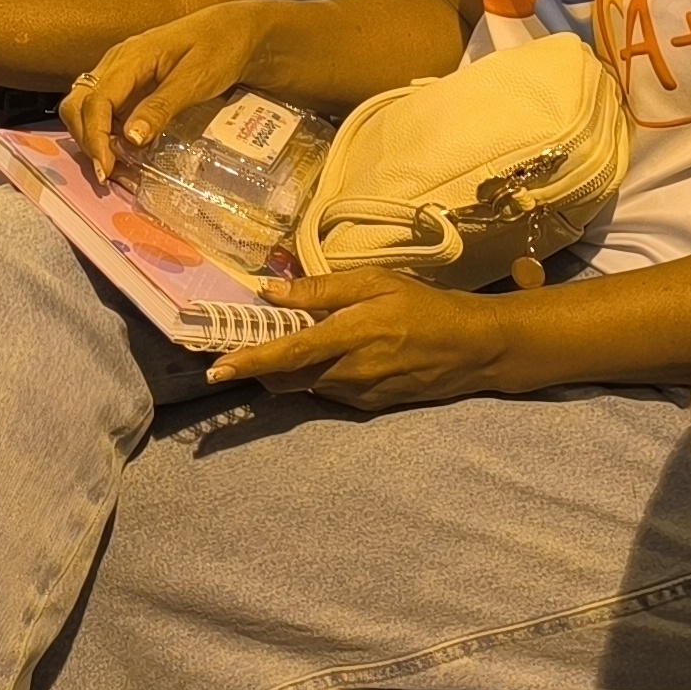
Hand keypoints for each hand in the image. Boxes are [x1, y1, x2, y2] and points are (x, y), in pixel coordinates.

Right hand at [62, 0, 282, 180]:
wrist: (237, 31)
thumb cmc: (220, 47)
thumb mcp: (196, 78)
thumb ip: (162, 107)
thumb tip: (130, 139)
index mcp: (130, 57)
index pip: (95, 100)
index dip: (95, 137)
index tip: (106, 169)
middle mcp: (116, 63)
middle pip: (78, 104)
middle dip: (86, 140)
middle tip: (107, 173)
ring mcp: (120, 74)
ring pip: (86, 109)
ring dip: (94, 140)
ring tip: (117, 169)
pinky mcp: (129, 85)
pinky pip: (106, 112)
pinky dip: (109, 135)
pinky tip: (126, 154)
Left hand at [203, 270, 518, 406]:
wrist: (474, 348)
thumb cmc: (424, 305)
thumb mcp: (375, 282)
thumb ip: (320, 288)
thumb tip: (269, 290)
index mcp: (349, 335)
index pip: (288, 353)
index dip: (249, 361)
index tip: (216, 368)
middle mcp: (350, 373)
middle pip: (287, 377)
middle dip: (259, 365)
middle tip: (239, 346)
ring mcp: (359, 395)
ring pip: (305, 386)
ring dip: (288, 369)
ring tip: (286, 343)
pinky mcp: (368, 407)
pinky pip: (327, 393)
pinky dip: (315, 376)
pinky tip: (327, 355)